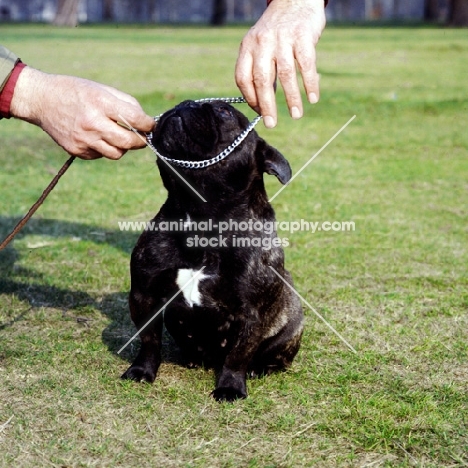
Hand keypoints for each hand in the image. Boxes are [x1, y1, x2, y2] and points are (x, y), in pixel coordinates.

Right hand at [10, 67, 154, 159]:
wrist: (41, 100)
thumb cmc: (76, 92)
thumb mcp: (101, 89)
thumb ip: (126, 103)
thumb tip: (145, 121)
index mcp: (100, 103)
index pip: (134, 119)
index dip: (148, 124)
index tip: (151, 125)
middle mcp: (92, 123)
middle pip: (128, 142)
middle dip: (140, 141)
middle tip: (142, 137)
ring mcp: (84, 139)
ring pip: (117, 154)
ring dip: (123, 147)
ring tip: (117, 136)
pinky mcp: (77, 150)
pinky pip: (101, 155)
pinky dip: (105, 148)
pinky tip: (97, 136)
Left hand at [235, 0, 325, 127]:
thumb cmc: (277, 31)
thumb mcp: (259, 45)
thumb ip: (258, 70)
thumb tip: (263, 104)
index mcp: (248, 47)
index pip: (243, 78)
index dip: (250, 98)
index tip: (259, 113)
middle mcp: (263, 42)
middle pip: (262, 79)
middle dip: (267, 105)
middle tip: (271, 124)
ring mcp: (283, 38)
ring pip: (286, 74)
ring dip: (291, 98)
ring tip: (296, 115)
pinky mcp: (303, 36)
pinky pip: (306, 64)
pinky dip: (310, 83)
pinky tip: (313, 98)